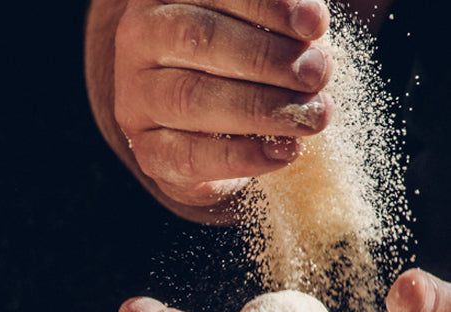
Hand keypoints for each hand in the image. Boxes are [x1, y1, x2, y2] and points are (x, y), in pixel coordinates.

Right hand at [113, 0, 332, 218]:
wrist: (208, 133)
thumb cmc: (241, 63)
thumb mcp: (259, 26)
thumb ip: (279, 22)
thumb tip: (312, 32)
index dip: (268, 5)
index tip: (315, 26)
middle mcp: (139, 39)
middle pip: (198, 39)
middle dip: (267, 58)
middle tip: (317, 75)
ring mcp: (135, 98)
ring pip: (192, 99)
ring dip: (261, 108)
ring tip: (311, 116)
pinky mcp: (147, 151)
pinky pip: (191, 156)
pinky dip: (245, 156)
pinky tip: (285, 151)